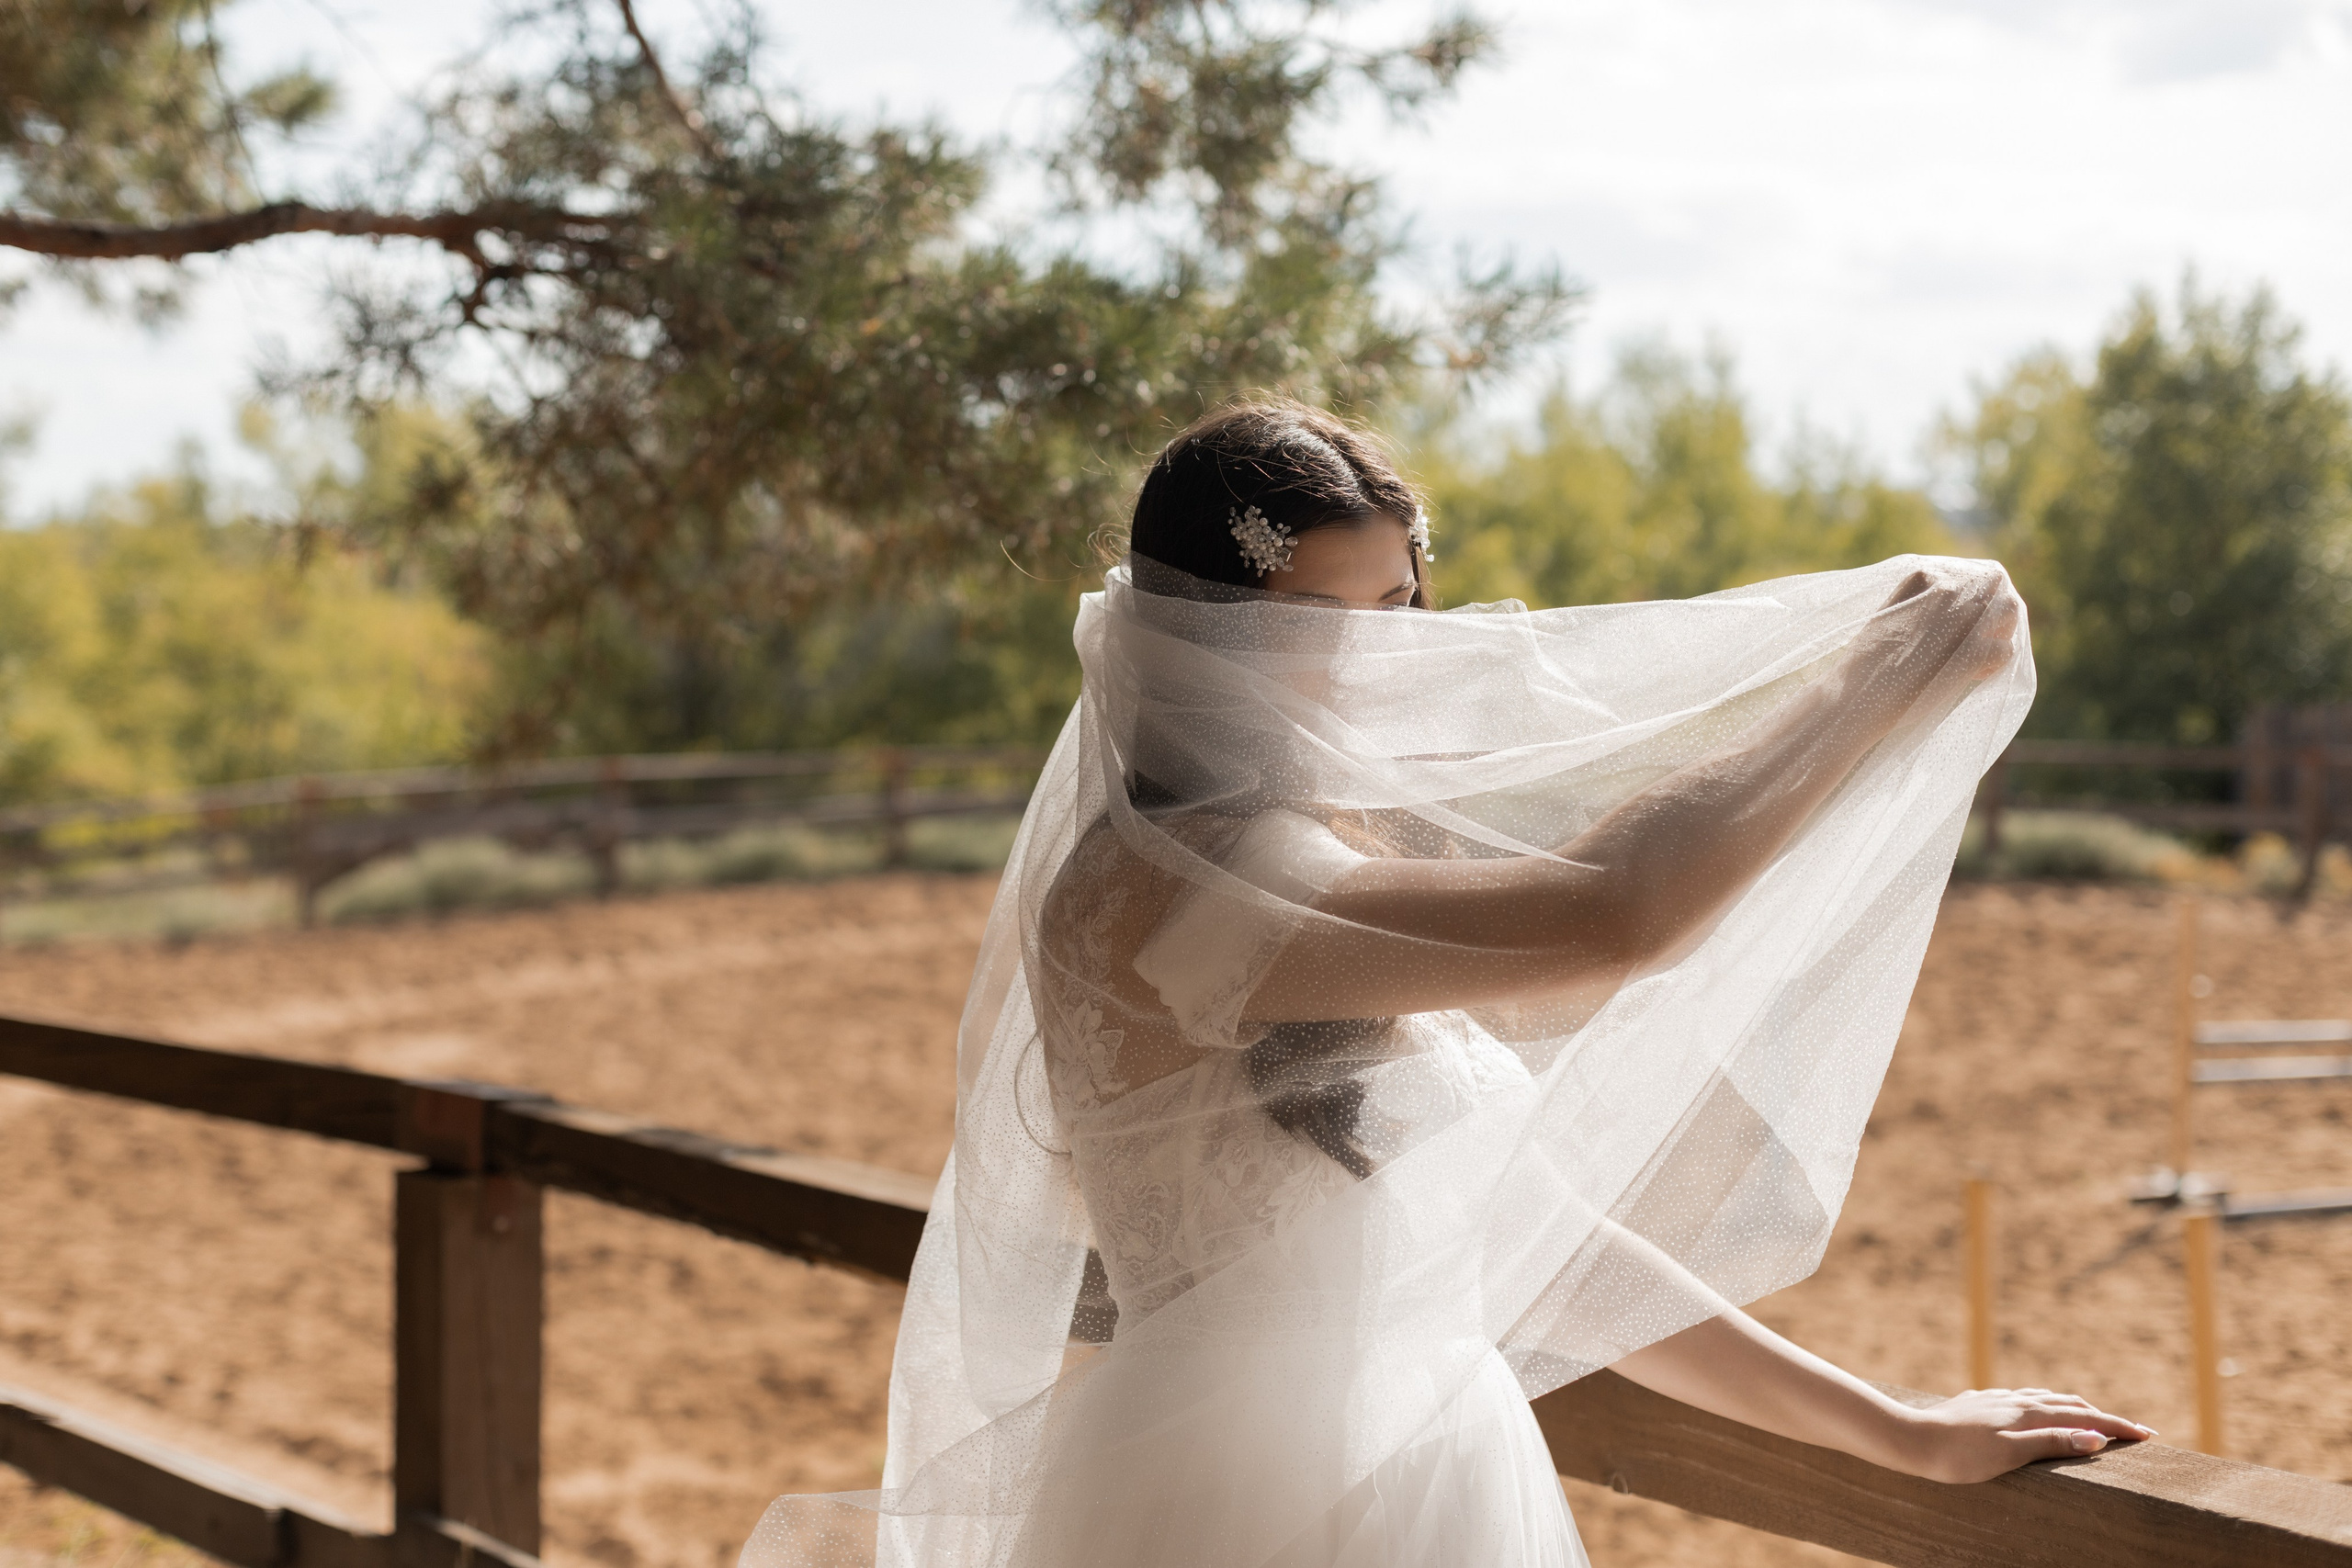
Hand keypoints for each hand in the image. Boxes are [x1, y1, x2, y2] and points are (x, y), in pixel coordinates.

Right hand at [1836, 562, 2021, 731]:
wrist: (1855, 696)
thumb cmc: (1866, 662)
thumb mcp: (1891, 613)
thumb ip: (1923, 601)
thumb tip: (1956, 607)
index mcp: (1924, 573)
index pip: (1974, 572)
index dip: (1977, 595)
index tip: (1967, 617)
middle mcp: (1949, 588)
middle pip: (1996, 584)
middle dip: (1993, 608)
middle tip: (1980, 636)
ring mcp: (1964, 619)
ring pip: (2010, 610)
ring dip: (2001, 630)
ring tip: (1980, 653)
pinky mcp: (1974, 653)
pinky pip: (2005, 650)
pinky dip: (1994, 664)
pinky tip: (1974, 675)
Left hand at [1888, 1386, 2155, 1483]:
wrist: (1909, 1439)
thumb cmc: (1959, 1456)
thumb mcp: (2011, 1453)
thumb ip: (2051, 1442)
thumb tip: (2096, 1437)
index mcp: (2028, 1412)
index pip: (2083, 1418)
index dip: (2116, 1426)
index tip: (2148, 1435)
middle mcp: (2014, 1400)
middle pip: (2068, 1404)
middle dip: (2102, 1415)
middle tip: (2129, 1430)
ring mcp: (1995, 1400)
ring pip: (2044, 1398)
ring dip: (2073, 1407)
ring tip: (2089, 1417)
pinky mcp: (1978, 1405)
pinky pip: (2020, 1401)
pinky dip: (2042, 1406)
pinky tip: (2032, 1409)